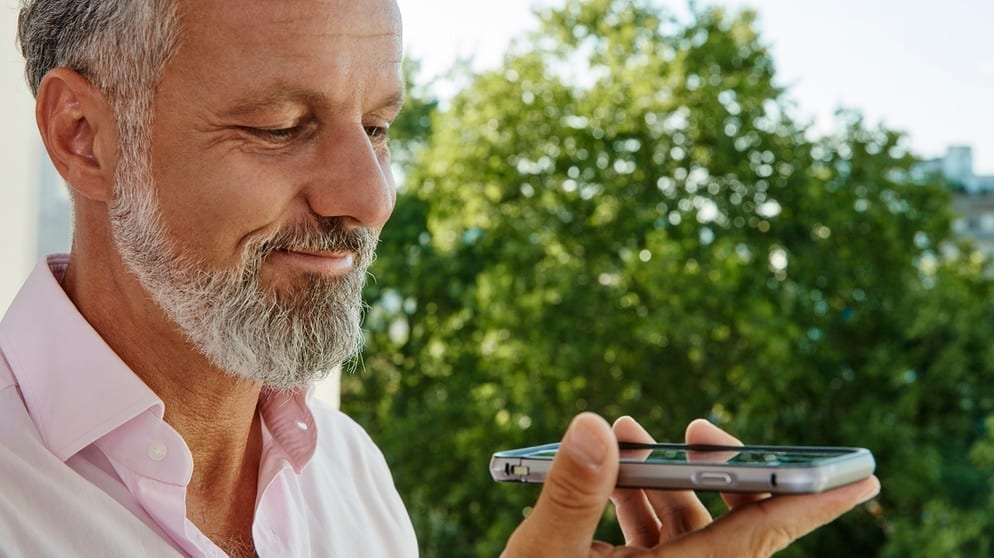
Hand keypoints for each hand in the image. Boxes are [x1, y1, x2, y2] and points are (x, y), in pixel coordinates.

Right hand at [501, 413, 879, 557]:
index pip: (763, 534)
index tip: (863, 476)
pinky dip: (638, 503)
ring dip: (662, 478)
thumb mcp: (544, 555)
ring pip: (688, 528)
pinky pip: (656, 541)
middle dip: (716, 469)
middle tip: (697, 428)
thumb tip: (592, 424)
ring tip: (626, 430)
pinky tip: (607, 475)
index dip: (816, 502)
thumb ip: (571, 493)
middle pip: (730, 524)